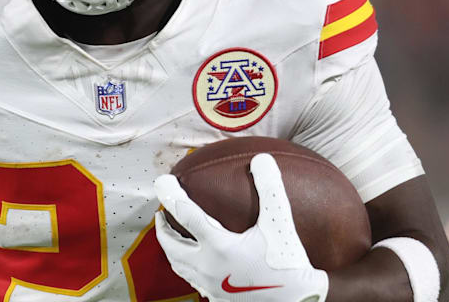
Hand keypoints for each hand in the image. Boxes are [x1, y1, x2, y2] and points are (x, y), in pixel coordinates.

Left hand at [154, 154, 328, 301]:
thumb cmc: (287, 263)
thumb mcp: (280, 223)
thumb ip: (270, 189)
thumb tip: (262, 160)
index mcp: (218, 245)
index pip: (185, 214)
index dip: (171, 194)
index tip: (162, 182)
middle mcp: (207, 266)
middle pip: (171, 244)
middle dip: (162, 228)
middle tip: (161, 214)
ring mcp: (209, 284)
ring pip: (178, 265)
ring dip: (171, 248)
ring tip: (172, 238)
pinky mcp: (216, 298)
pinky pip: (192, 281)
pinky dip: (186, 267)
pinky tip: (196, 264)